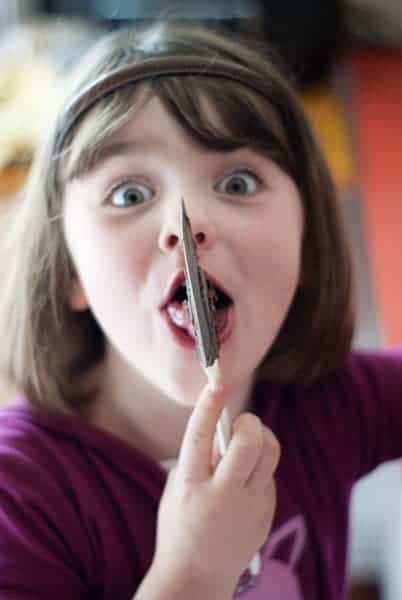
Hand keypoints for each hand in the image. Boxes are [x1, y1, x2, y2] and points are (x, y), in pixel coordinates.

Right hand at [151, 383, 279, 596]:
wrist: (196, 577)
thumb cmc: (180, 523)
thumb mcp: (177, 487)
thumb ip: (199, 456)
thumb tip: (224, 425)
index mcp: (190, 485)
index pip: (200, 437)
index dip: (209, 406)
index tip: (217, 383)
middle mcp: (221, 495)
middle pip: (250, 441)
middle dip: (248, 422)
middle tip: (239, 425)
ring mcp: (249, 506)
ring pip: (270, 452)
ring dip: (260, 437)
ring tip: (245, 447)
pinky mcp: (267, 512)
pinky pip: (269, 473)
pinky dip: (258, 467)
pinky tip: (244, 481)